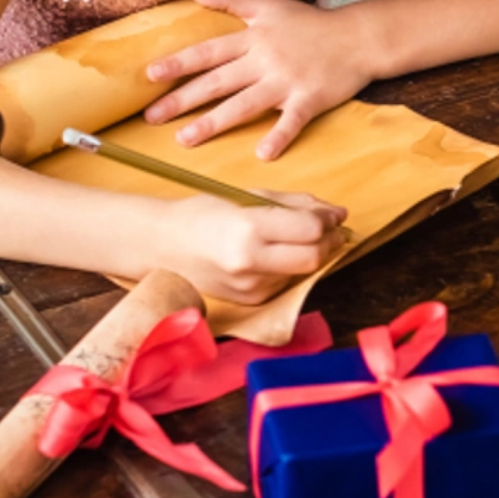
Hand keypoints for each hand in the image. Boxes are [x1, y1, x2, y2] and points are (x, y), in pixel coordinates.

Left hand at [145, 0, 376, 159]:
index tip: (150, 76)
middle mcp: (265, 61)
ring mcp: (287, 81)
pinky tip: (263, 154)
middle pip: (218, 82)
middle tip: (152, 118)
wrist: (358, 36)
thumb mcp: (270, 5)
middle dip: (183, 100)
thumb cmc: (312, 23)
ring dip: (214, 123)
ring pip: (244, 104)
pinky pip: (292, 121)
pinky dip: (279, 136)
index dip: (179, 64)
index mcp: (253, 39)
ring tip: (185, 140)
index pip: (209, 52)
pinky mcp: (310, 99)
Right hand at [157, 191, 347, 304]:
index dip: (328, 221)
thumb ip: (295, 205)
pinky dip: (291, 266)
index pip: (309, 230)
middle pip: (313, 258)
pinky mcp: (250, 301)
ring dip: (311, 254)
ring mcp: (250, 287)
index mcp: (248, 230)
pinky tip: (278, 254)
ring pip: (302, 271)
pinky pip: (285, 282)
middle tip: (332, 229)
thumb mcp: (250, 197)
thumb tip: (336, 213)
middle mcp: (250, 263)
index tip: (334, 214)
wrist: (162, 246)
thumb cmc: (205, 213)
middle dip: (330, 242)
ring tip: (301, 237)